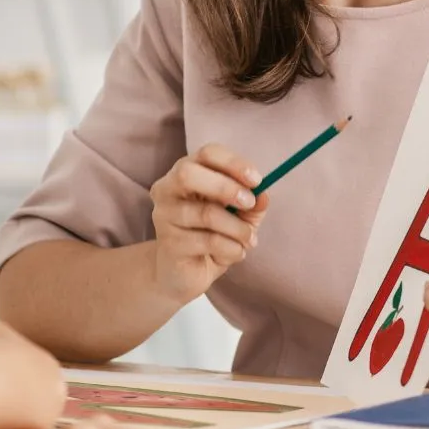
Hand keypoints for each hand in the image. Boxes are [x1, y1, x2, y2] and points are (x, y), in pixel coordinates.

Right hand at [148, 144, 269, 301]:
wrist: (184, 274)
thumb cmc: (211, 236)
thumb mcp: (238, 217)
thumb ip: (252, 204)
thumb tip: (263, 194)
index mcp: (186, 172)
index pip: (207, 154)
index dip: (234, 163)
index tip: (257, 180)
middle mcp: (167, 189)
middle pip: (188, 174)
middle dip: (226, 188)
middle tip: (249, 203)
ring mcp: (164, 216)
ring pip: (205, 214)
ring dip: (237, 229)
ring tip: (249, 240)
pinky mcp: (169, 244)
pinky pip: (208, 241)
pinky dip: (232, 249)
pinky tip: (235, 253)